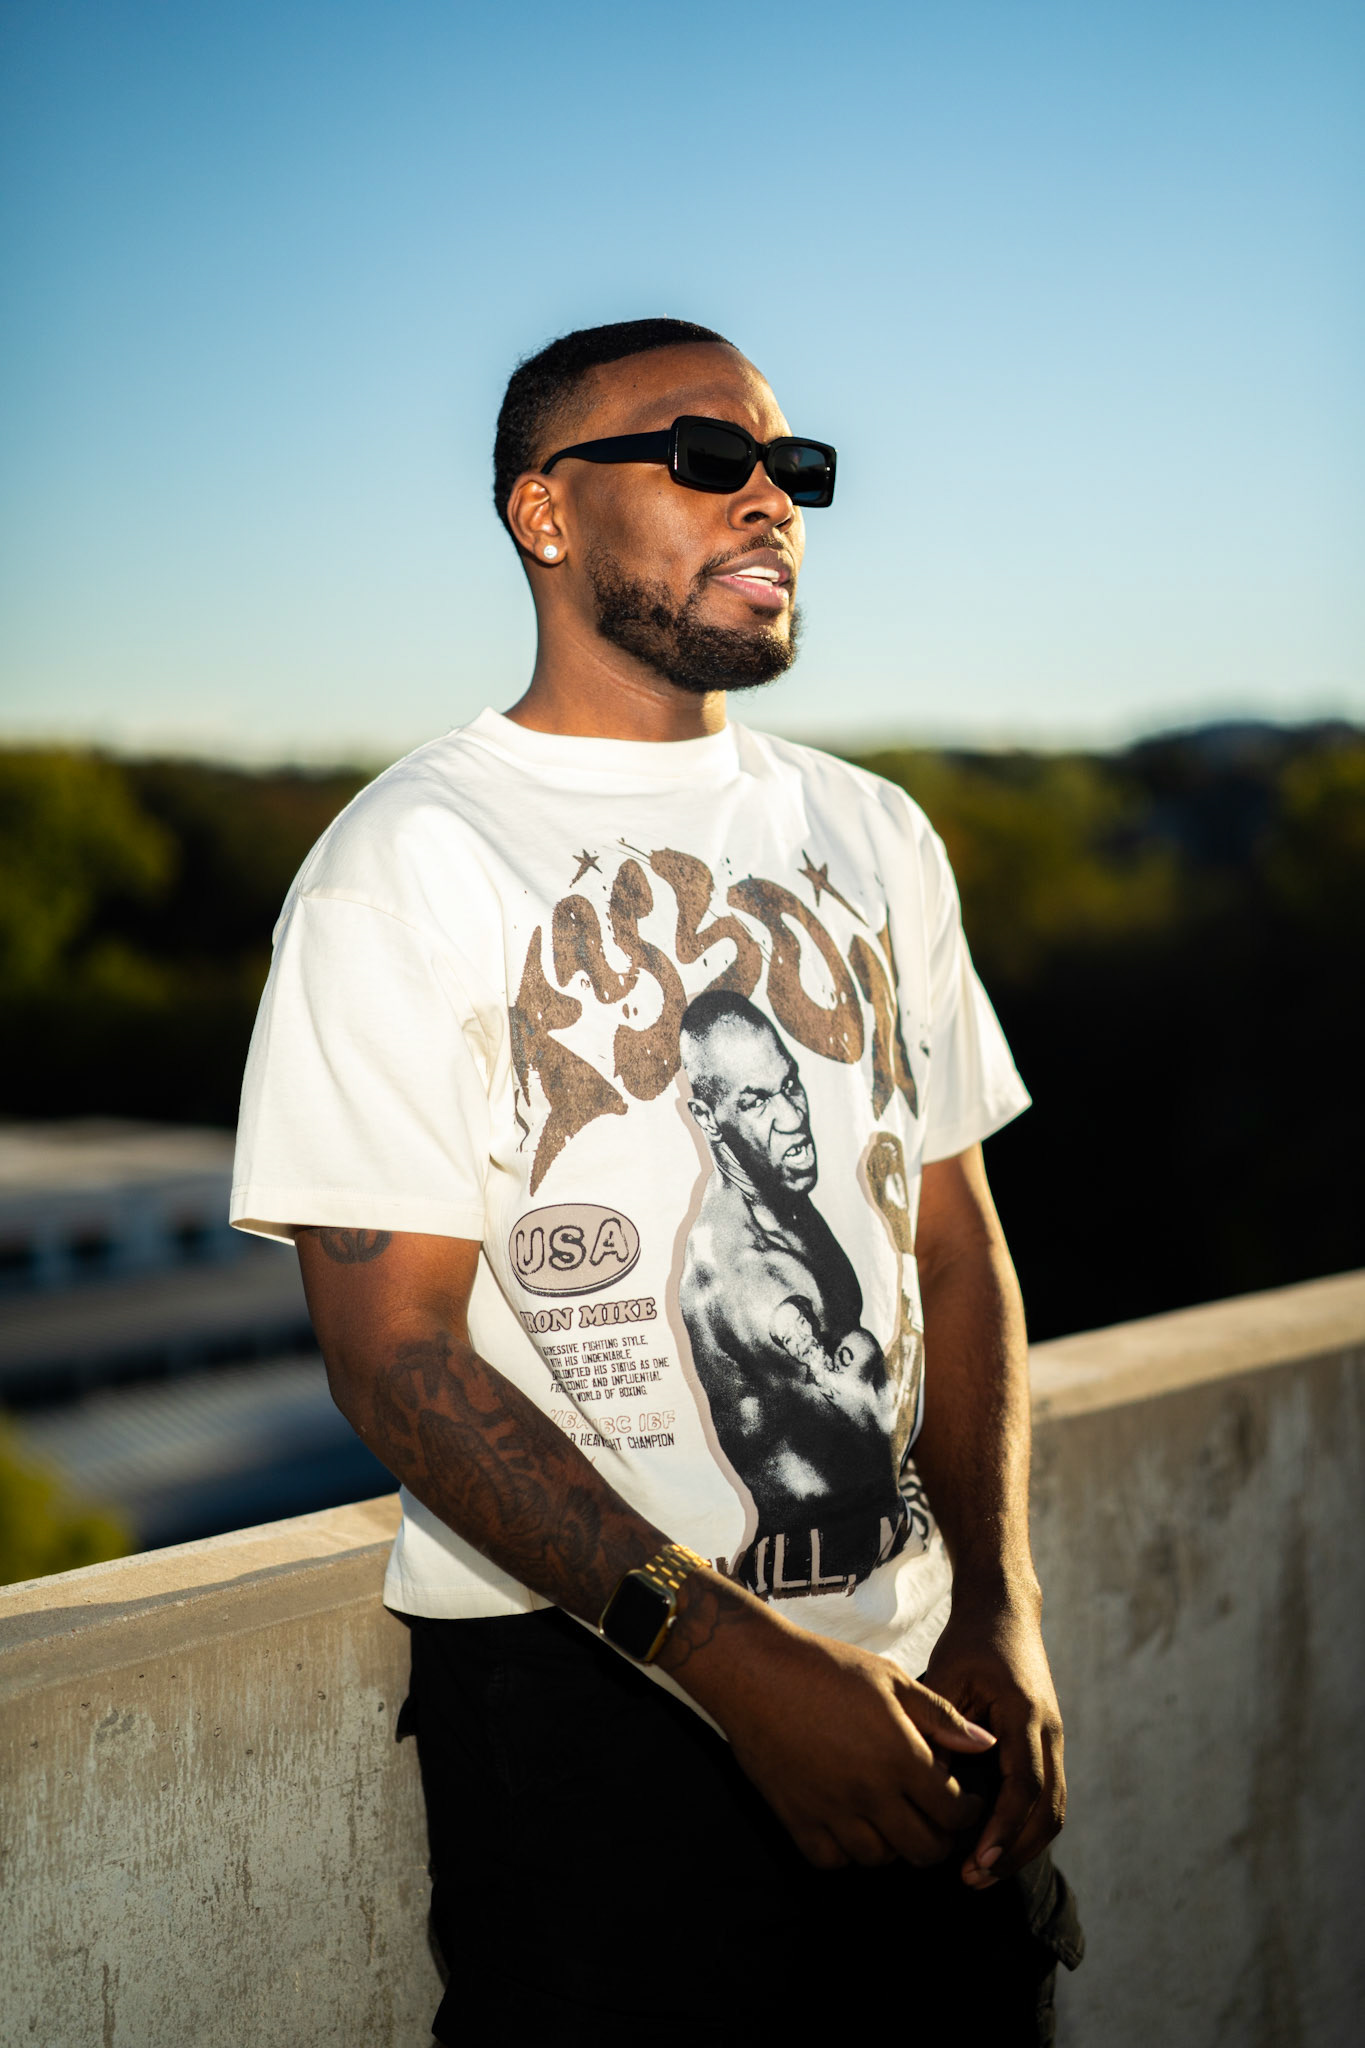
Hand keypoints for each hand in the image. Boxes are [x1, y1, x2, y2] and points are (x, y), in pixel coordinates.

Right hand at [669, 1589, 997, 1869]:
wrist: (756, 1672)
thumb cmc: (827, 1668)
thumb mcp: (890, 1678)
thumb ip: (941, 1716)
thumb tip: (985, 1744)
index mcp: (900, 1757)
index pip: (953, 1812)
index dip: (967, 1810)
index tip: (962, 1799)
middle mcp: (870, 1794)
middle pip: (924, 1850)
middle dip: (939, 1837)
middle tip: (934, 1816)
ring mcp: (831, 1812)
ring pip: (881, 1859)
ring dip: (894, 1843)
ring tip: (892, 1815)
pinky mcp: (797, 1820)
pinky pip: (834, 1861)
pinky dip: (847, 1851)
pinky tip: (851, 1822)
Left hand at [920, 1594, 1066, 1887]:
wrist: (1005, 1610)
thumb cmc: (971, 1640)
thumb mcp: (947, 1674)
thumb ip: (939, 1727)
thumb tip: (928, 1785)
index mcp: (1026, 1716)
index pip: (1024, 1787)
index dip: (1002, 1829)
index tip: (977, 1860)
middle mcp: (1049, 1733)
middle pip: (1048, 1811)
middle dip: (1013, 1852)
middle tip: (973, 1879)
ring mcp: (1053, 1740)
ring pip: (1053, 1810)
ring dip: (1021, 1846)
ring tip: (980, 1872)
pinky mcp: (1046, 1745)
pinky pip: (1045, 1797)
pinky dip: (1023, 1827)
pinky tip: (989, 1843)